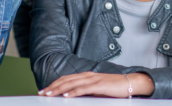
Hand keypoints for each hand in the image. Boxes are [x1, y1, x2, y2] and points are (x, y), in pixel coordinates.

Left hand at [39, 72, 153, 97]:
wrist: (130, 83)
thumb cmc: (114, 88)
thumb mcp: (96, 89)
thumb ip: (85, 91)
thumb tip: (73, 97)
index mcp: (86, 76)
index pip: (66, 79)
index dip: (54, 84)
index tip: (44, 90)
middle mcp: (88, 75)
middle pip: (66, 80)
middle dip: (52, 87)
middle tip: (41, 93)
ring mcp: (93, 79)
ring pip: (72, 84)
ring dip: (59, 89)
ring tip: (49, 94)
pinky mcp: (99, 85)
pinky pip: (84, 89)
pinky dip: (74, 92)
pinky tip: (66, 96)